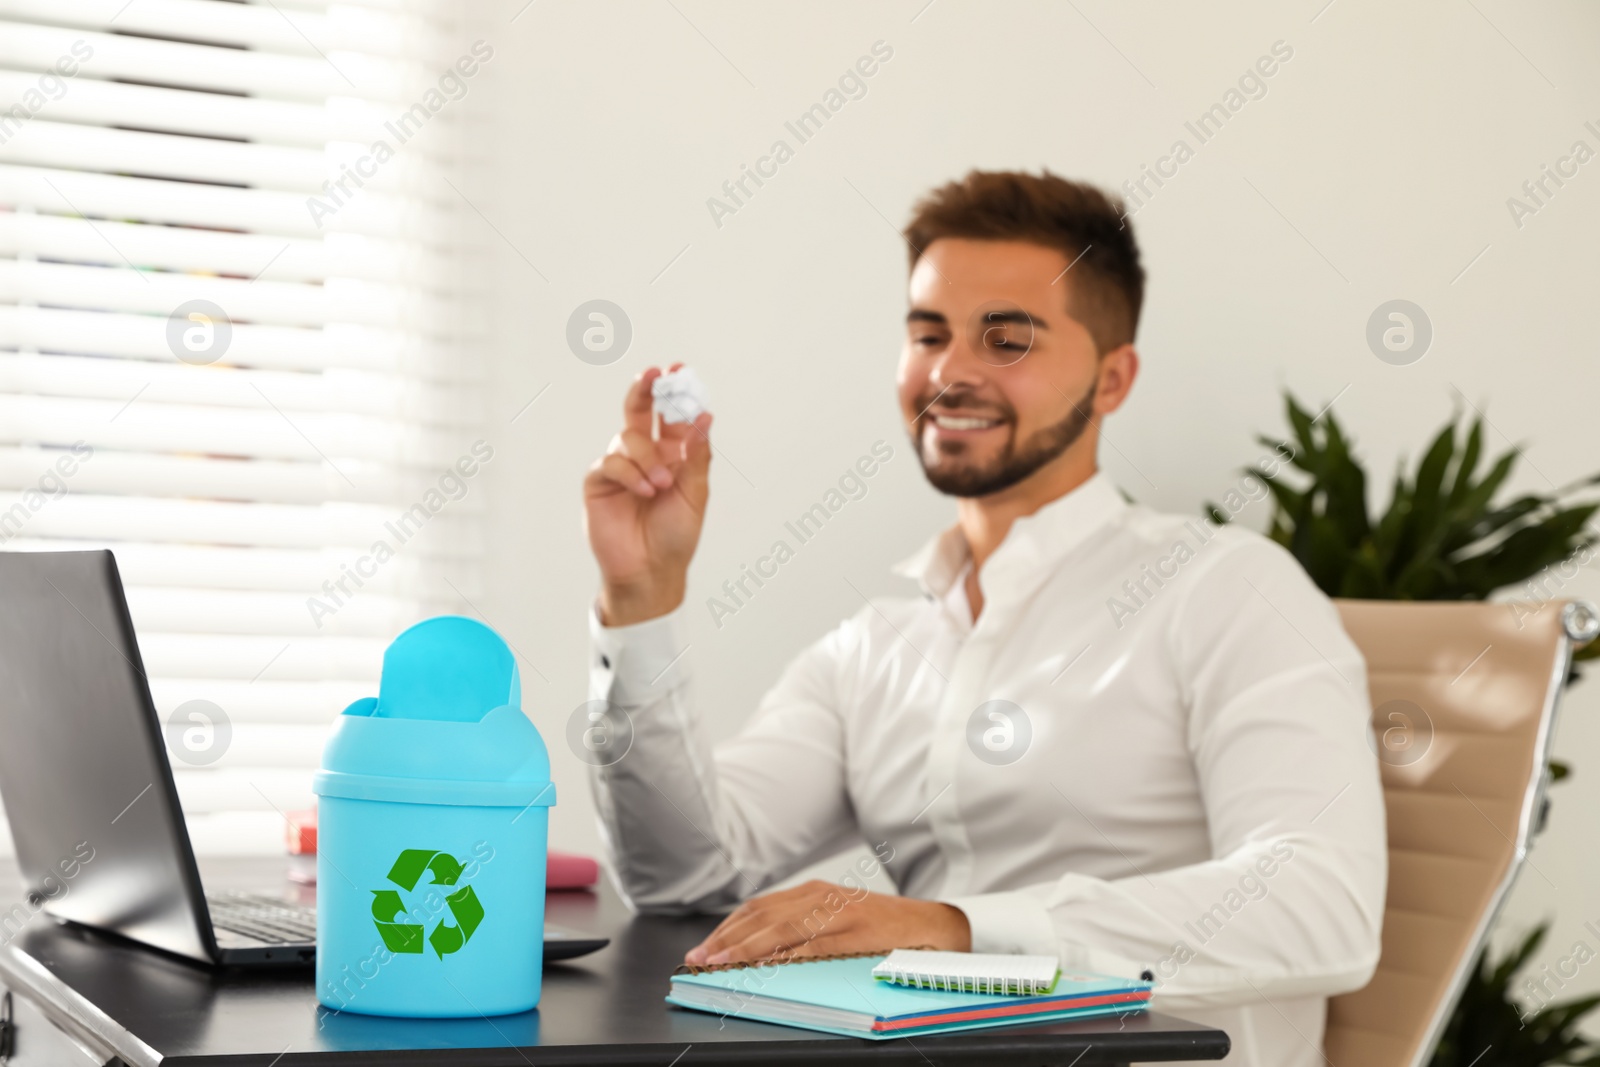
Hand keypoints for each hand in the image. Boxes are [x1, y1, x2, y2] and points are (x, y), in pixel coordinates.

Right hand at [583, 364, 712, 625]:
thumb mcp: (695, 494)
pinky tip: (643, 492)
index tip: (680, 369)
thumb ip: (697, 455)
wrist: (650, 572)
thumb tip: (705, 417)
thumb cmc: (676, 536)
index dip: (676, 393)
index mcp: (673, 455)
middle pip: (641, 411)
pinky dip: (629, 474)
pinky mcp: (599, 483)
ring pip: (628, 438)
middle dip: (645, 389)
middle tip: (653, 373)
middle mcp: (646, 455)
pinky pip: (610, 463)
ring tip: (660, 486)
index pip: (673, 416)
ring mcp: (621, 467)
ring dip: (647, 458)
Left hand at [683, 880, 970, 966]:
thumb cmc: (883, 930)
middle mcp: (824, 896)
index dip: (727, 929)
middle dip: (726, 940)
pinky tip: (766, 968)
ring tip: (720, 964)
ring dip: (746, 948)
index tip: (701, 950)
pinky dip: (787, 956)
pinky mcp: (858, 932)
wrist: (938, 926)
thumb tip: (758, 955)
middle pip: (763, 916)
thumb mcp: (838, 921)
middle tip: (698, 960)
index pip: (759, 908)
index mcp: (815, 893)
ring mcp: (841, 912)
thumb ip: (803, 930)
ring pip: (783, 929)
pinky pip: (816, 945)